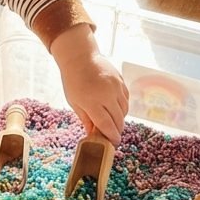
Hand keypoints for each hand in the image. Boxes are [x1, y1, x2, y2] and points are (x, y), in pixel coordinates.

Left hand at [51, 24, 127, 144]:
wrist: (80, 57)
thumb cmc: (73, 81)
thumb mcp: (74, 102)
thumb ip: (86, 119)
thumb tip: (93, 134)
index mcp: (92, 101)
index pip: (106, 124)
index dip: (111, 136)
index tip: (114, 143)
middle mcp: (106, 94)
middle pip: (118, 119)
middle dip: (117, 130)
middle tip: (114, 135)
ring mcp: (115, 87)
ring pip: (125, 110)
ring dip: (121, 119)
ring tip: (114, 122)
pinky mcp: (121, 81)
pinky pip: (126, 99)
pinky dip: (123, 107)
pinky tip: (116, 109)